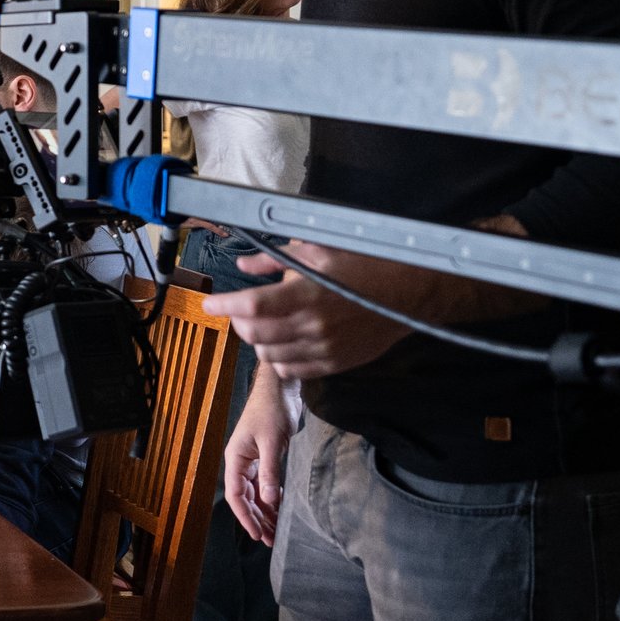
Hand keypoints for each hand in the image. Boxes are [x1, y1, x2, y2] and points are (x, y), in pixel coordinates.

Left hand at [202, 243, 409, 379]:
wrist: (410, 294)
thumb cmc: (366, 266)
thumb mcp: (321, 250)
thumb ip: (276, 260)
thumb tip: (244, 265)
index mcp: (308, 293)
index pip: (251, 305)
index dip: (224, 305)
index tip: (209, 303)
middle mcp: (313, 325)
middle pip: (254, 334)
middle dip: (238, 322)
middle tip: (239, 310)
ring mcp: (324, 348)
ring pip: (268, 355)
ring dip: (258, 340)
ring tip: (264, 324)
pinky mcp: (334, 363)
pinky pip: (291, 370)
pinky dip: (278, 358)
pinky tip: (284, 341)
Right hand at [221, 367, 292, 545]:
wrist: (280, 389)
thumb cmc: (271, 410)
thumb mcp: (271, 442)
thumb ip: (270, 472)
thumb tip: (268, 501)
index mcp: (235, 460)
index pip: (237, 496)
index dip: (246, 517)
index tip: (258, 534)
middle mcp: (240, 463)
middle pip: (246, 499)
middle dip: (257, 520)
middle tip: (271, 540)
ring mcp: (252, 461)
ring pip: (256, 494)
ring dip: (265, 512)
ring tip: (276, 531)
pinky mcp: (265, 458)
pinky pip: (265, 484)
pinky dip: (272, 498)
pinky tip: (280, 510)